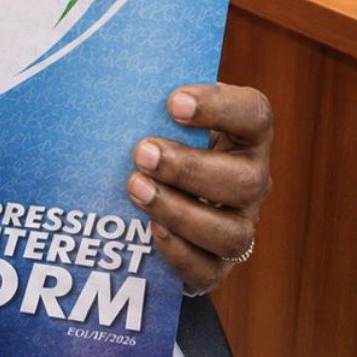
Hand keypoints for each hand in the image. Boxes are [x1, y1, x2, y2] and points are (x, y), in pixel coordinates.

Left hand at [126, 83, 271, 294]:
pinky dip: (178, 253)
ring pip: (232, 232)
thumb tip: (102, 86)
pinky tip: (149, 231)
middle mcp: (250, 181)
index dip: (220, 107)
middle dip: (190, 168)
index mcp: (243, 136)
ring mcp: (239, 226)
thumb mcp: (156, 118)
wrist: (146, 204)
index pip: (254, 115)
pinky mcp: (217, 266)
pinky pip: (208, 271)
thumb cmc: (153, 143)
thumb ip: (147, 103)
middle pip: (248, 181)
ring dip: (180, 212)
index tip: (174, 103)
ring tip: (135, 188)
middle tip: (142, 153)